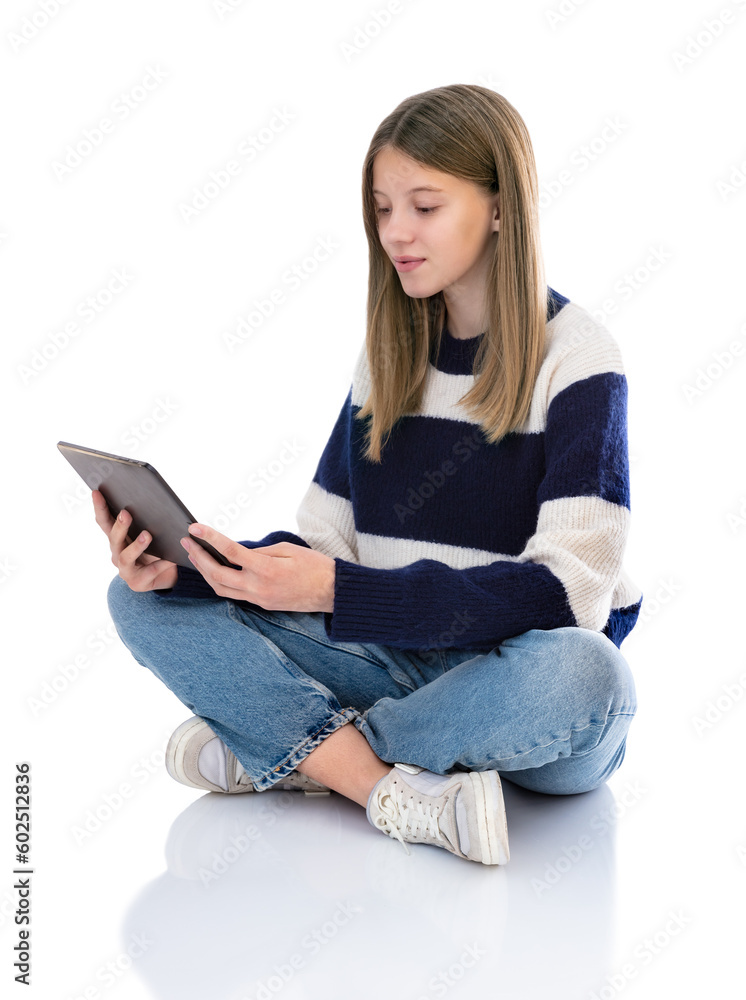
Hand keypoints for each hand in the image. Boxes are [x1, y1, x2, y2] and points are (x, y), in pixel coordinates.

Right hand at [92, 489, 178, 592]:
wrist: (167, 576)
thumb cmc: (157, 549)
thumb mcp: (151, 533)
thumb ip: (147, 520)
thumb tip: (153, 499)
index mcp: (117, 539)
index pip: (105, 521)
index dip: (100, 507)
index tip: (97, 492)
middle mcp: (117, 553)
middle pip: (113, 539)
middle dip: (119, 525)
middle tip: (126, 513)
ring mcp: (125, 570)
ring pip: (125, 557)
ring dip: (136, 545)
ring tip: (147, 535)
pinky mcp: (138, 582)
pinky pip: (149, 572)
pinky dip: (160, 564)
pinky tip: (169, 558)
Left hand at [180, 523, 335, 612]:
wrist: (333, 593)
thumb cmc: (315, 566)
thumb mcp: (288, 549)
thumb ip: (260, 550)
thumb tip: (237, 550)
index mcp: (266, 569)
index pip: (230, 551)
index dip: (210, 538)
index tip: (196, 528)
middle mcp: (258, 587)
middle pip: (217, 574)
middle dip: (198, 557)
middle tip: (187, 543)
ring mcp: (259, 599)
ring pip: (221, 588)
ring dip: (205, 572)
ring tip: (195, 556)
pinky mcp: (262, 605)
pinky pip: (234, 595)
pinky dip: (220, 582)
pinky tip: (214, 570)